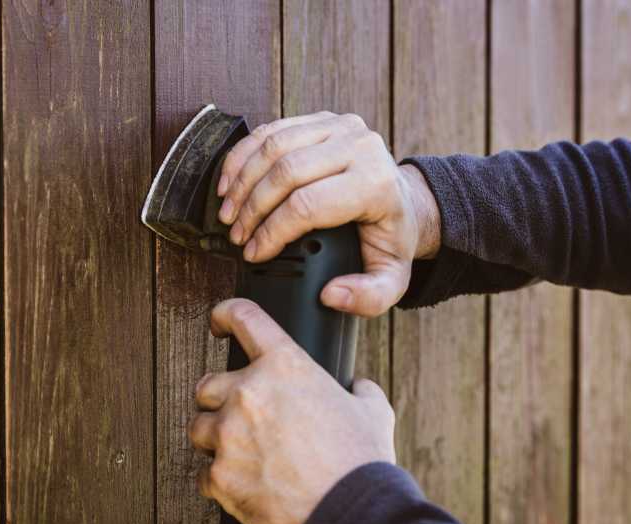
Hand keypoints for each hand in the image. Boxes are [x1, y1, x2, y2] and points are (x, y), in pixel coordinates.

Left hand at [190, 299, 395, 523]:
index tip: (219, 321)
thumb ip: (359, 389)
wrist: (351, 513)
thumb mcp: (372, 411)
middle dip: (220, 398)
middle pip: (207, 384)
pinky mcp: (219, 476)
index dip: (226, 314)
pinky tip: (245, 482)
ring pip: (198, 427)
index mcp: (285, 365)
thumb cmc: (360, 462)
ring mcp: (229, 435)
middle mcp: (249, 393)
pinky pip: (203, 473)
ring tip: (243, 452)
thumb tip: (357, 387)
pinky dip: (220, 478)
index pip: (244, 318)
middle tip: (241, 415)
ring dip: (215, 437)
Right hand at [217, 111, 440, 316]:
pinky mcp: (321, 119)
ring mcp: (340, 127)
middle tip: (236, 235)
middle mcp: (361, 147)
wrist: (402, 201)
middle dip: (252, 208)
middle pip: (287, 172)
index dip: (272, 232)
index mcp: (376, 185)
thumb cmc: (390, 240)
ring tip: (228, 212)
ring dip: (242, 181)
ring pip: (274, 147)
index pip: (308, 205)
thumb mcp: (391, 279)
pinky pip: (272, 131)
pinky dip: (243, 156)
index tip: (254, 253)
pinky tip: (229, 182)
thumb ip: (369, 298)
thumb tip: (332, 295)